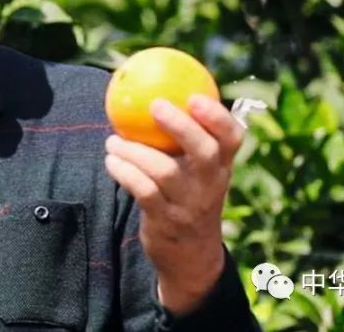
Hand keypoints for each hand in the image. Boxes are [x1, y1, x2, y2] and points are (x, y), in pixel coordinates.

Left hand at [104, 94, 243, 314]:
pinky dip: (124, 173)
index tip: (195, 96)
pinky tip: (111, 161)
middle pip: (204, 152)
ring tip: (112, 140)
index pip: (232, 138)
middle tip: (155, 105)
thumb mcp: (197, 171)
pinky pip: (143, 191)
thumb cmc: (188, 195)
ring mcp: (190, 205)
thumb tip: (152, 88)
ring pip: (164, 171)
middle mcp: (211, 185)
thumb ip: (185, 137)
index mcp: (222, 167)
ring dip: (134, 151)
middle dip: (181, 126)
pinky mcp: (166, 221)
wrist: (190, 255)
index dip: (218, 116)